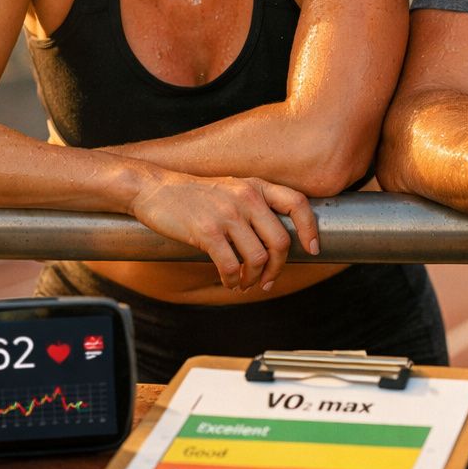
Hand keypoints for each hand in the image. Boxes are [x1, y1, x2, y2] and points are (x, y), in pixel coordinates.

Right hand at [128, 171, 319, 290]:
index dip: (310, 229)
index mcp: (256, 186)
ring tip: (245, 283)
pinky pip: (231, 266)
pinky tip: (229, 281)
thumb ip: (255, 205)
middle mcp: (246, 198)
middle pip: (281, 241)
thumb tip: (278, 238)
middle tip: (268, 280)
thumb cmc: (195, 195)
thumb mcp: (232, 189)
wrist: (154, 189)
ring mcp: (227, 215)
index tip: (313, 249)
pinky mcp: (207, 232)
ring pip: (258, 258)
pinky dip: (232, 280)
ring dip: (254, 278)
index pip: (297, 204)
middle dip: (278, 268)